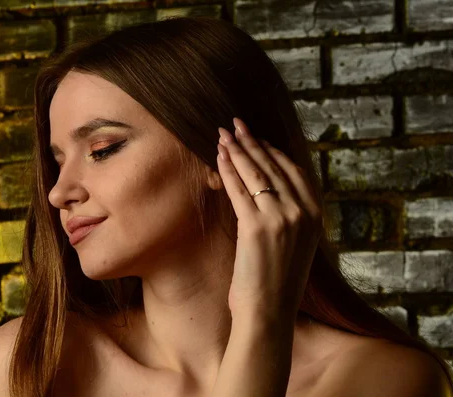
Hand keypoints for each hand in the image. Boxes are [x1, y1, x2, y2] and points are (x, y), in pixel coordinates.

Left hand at [217, 117, 322, 321]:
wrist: (269, 313)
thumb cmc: (277, 282)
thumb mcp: (295, 244)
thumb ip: (290, 216)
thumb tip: (270, 191)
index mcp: (316, 216)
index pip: (295, 171)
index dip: (273, 151)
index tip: (258, 137)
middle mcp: (303, 213)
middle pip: (274, 166)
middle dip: (252, 142)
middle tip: (236, 124)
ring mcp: (282, 219)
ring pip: (256, 174)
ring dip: (237, 150)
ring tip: (223, 133)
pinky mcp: (256, 228)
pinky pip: (239, 190)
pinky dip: (227, 170)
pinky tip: (218, 156)